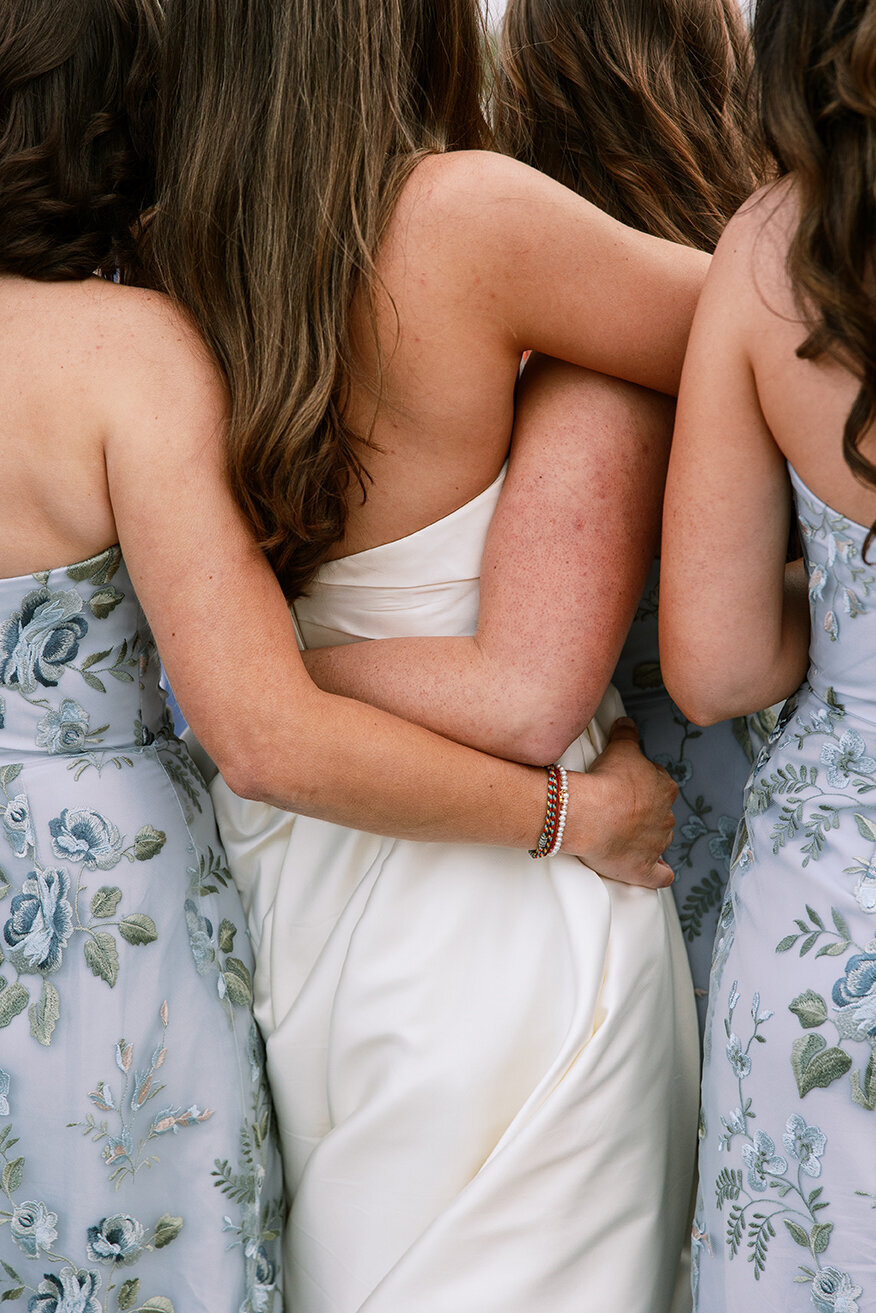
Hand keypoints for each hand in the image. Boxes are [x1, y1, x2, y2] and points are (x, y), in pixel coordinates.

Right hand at [563, 718, 676, 887]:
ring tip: (623, 837)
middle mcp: (666, 818)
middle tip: (619, 811)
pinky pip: (660, 875)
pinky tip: (653, 870)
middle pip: (659, 814)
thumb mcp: (620, 747)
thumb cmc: (605, 780)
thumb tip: (627, 722)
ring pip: (659, 842)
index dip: (642, 787)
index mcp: (664, 789)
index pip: (659, 786)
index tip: (625, 788)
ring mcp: (657, 845)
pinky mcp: (644, 869)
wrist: (590, 814)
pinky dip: (658, 873)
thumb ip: (627, 733)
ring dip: (647, 840)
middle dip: (644, 814)